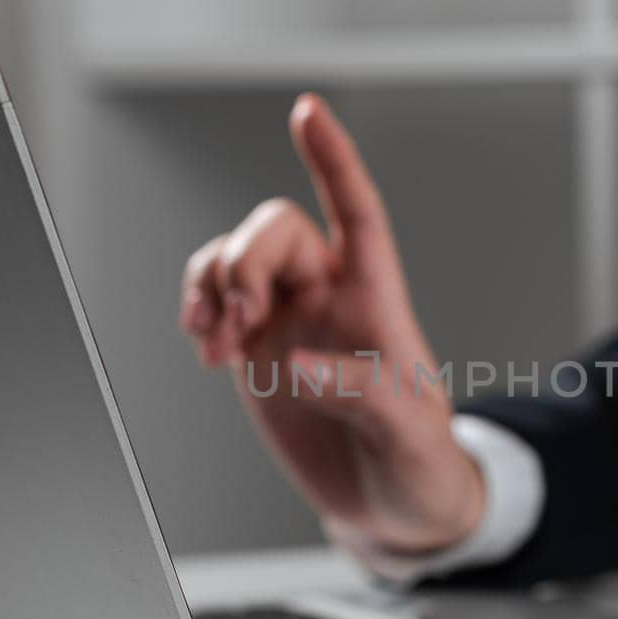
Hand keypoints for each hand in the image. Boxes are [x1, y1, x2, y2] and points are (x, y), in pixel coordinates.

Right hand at [179, 94, 483, 551]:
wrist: (391, 507)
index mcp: (379, 303)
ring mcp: (289, 321)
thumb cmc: (420, 467)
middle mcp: (330, 299)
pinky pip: (213, 301)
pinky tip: (205, 346)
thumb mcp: (410, 439)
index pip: (358, 214)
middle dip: (244, 261)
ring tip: (213, 343)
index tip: (307, 111)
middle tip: (235, 321)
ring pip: (235, 260)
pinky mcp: (255, 352)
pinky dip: (197, 310)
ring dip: (211, 287)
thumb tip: (297, 363)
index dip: (334, 162)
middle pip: (275, 231)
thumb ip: (364, 397)